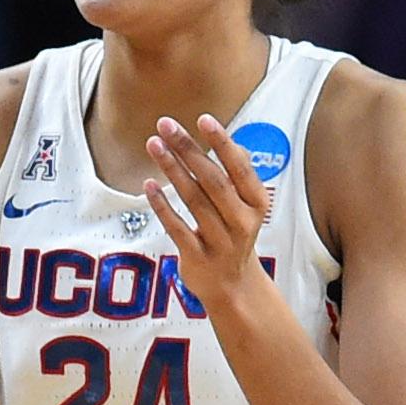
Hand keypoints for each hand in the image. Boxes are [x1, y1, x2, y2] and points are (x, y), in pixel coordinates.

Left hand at [143, 115, 268, 311]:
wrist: (234, 286)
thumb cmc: (235, 232)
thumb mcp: (246, 205)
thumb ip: (238, 174)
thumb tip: (230, 141)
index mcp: (257, 203)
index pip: (239, 168)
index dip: (222, 143)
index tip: (203, 119)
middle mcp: (242, 222)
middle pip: (212, 180)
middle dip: (187, 149)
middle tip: (165, 124)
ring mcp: (220, 242)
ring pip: (193, 200)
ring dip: (171, 169)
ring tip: (153, 144)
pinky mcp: (197, 258)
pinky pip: (176, 227)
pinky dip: (161, 205)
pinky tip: (148, 184)